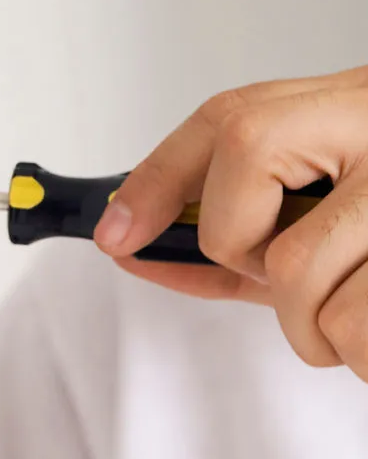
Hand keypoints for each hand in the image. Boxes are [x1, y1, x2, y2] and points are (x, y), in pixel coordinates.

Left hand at [92, 65, 367, 379]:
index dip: (155, 183)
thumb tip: (139, 242)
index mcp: (338, 103)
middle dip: (258, 276)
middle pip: (250, 233)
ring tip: (360, 296)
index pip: (226, 125)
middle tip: (300, 266)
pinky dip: (361, 355)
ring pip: (306, 300)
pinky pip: (361, 338)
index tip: (114, 234)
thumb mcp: (319, 184)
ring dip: (319, 331)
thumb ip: (237, 213)